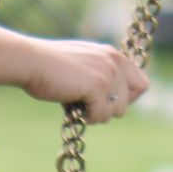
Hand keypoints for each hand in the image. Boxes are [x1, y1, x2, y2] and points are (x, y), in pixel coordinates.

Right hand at [22, 40, 149, 123]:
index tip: (105, 102)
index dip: (125, 98)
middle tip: (89, 105)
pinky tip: (72, 106)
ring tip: (77, 104)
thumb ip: (100, 76)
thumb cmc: (49, 66)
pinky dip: (86, 117)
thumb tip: (113, 103)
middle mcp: (115, 61)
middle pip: (129, 102)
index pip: (141, 84)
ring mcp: (108, 73)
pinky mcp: (98, 86)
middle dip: (110, 109)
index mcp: (113, 54)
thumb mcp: (83, 65)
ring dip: (96, 114)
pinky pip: (101, 115)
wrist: (31, 61)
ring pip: (117, 111)